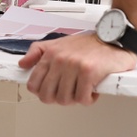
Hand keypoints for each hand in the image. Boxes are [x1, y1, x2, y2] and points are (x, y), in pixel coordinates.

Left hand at [19, 32, 136, 105]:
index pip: (33, 83)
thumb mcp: (58, 44)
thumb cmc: (88, 44)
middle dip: (58, 99)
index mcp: (50, 54)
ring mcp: (73, 66)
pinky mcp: (88, 72)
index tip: (53, 91)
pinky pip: (82, 99)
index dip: (42, 92)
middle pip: (47, 95)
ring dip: (75, 99)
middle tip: (69, 93)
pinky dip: (89, 99)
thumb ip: (38, 52)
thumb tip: (23, 64)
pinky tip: (93, 90)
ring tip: (82, 89)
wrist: (112, 37)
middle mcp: (59, 59)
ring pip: (65, 99)